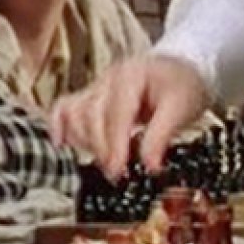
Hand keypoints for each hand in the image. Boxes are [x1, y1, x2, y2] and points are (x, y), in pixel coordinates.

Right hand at [48, 55, 209, 179]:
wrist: (183, 68)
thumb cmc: (184, 85)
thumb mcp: (181, 108)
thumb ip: (161, 136)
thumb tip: (149, 166)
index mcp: (131, 76)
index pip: (115, 113)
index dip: (114, 144)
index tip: (118, 170)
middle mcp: (109, 79)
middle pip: (91, 115)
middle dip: (101, 148)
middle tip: (116, 174)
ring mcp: (97, 87)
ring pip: (75, 113)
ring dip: (84, 141)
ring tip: (105, 162)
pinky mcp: (92, 97)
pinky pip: (66, 108)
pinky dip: (60, 125)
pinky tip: (61, 143)